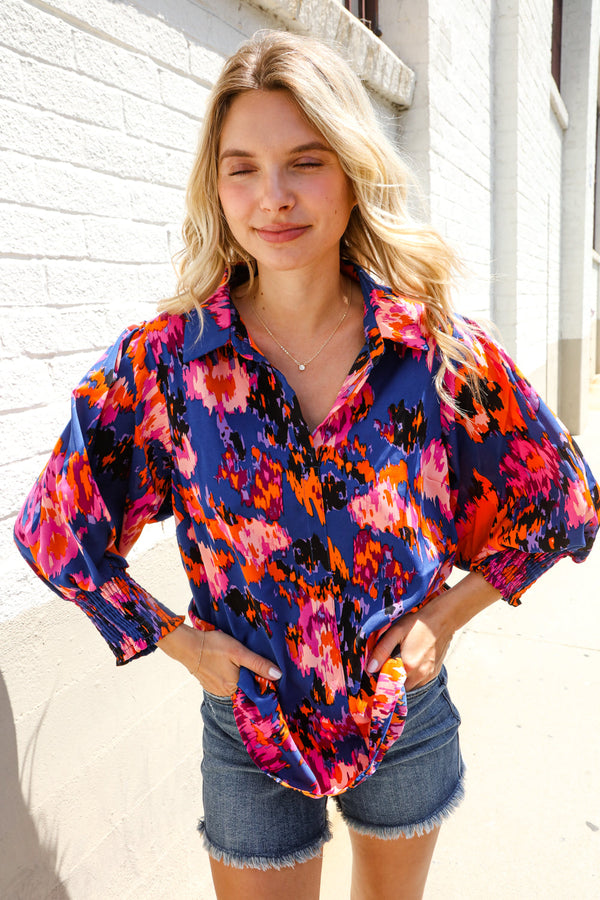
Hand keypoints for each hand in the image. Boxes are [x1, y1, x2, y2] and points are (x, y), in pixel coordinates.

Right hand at [158, 624, 281, 696]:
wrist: (187, 645)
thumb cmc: (214, 646)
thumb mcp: (239, 652)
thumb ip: (258, 664)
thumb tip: (278, 675)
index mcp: (235, 687)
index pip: (256, 690)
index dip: (264, 681)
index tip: (270, 673)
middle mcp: (226, 693)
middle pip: (246, 687)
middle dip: (252, 677)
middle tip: (251, 662)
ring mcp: (217, 690)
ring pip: (236, 685)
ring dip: (240, 676)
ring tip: (239, 662)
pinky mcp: (210, 685)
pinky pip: (226, 683)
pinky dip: (230, 675)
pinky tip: (228, 664)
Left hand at [366, 573, 501, 689]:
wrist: (443, 619)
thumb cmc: (417, 623)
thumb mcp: (395, 632)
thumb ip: (382, 651)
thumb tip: (370, 669)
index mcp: (407, 666)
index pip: (389, 684)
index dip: (382, 679)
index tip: (378, 671)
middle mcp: (419, 675)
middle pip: (400, 687)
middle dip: (392, 679)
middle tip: (389, 663)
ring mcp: (429, 675)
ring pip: (410, 685)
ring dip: (403, 678)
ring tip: (402, 660)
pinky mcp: (435, 673)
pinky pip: (420, 681)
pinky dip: (414, 676)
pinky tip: (413, 660)